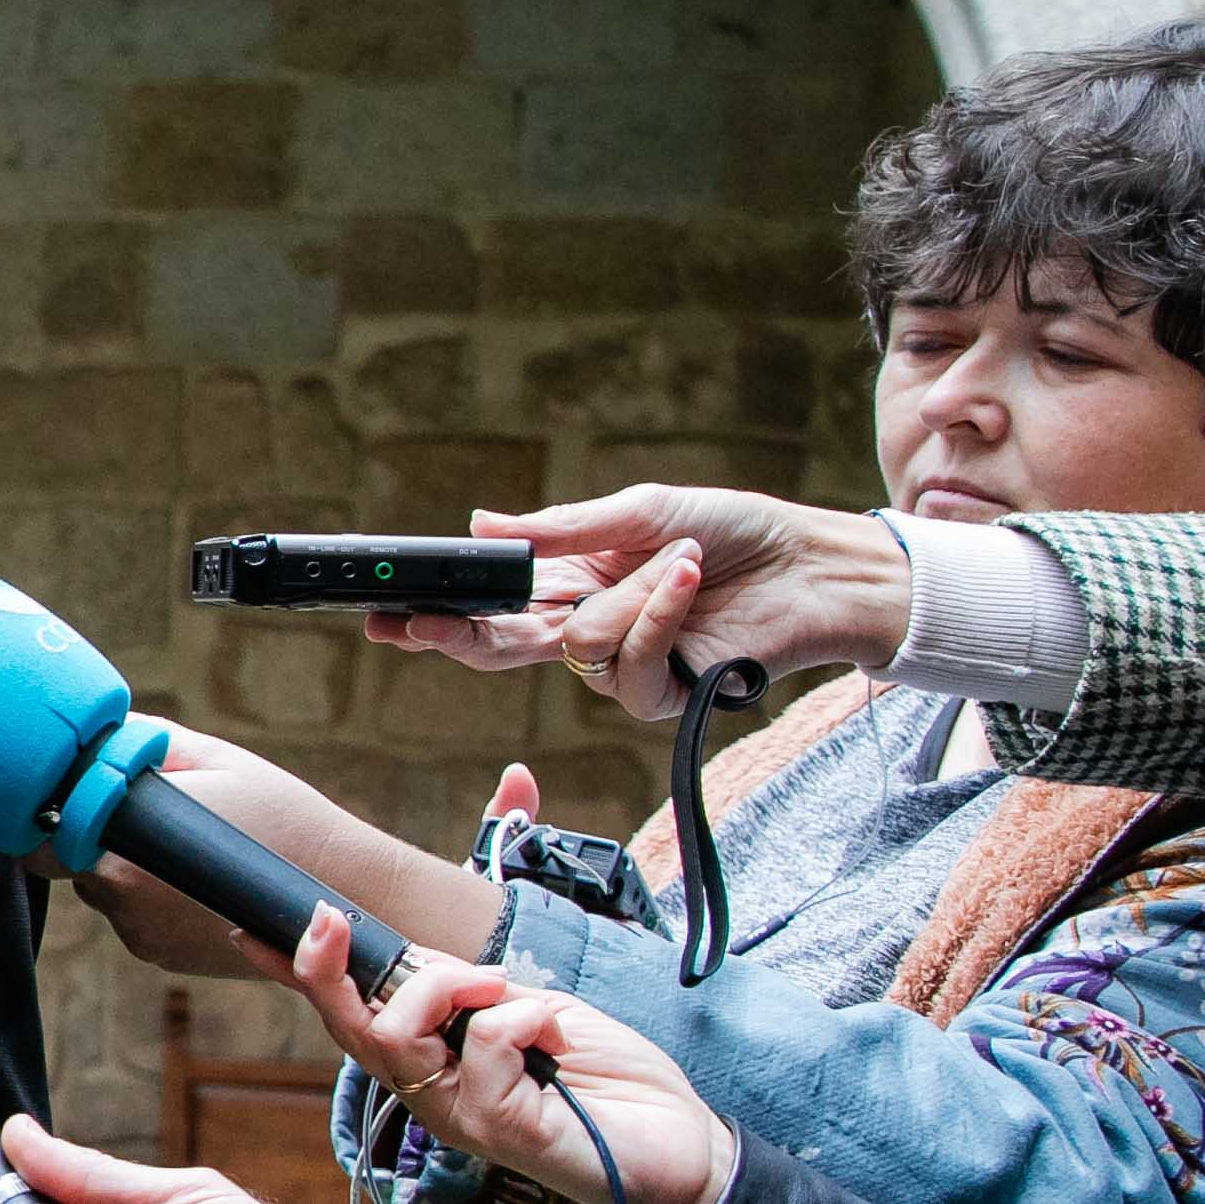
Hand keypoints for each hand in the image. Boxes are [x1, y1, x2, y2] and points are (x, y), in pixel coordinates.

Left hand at [65, 723, 504, 969]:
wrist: (339, 893)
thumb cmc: (280, 816)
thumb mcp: (214, 759)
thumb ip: (144, 743)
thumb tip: (95, 733)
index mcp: (127, 844)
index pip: (40, 839)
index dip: (44, 816)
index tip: (66, 795)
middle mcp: (123, 898)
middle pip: (71, 861)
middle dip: (95, 834)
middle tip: (146, 814)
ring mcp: (140, 935)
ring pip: (104, 890)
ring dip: (125, 867)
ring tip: (183, 848)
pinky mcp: (160, 957)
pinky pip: (133, 918)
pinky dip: (150, 899)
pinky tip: (196, 882)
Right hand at [285, 908, 735, 1203]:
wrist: (681, 1146)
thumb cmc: (608, 1079)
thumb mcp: (527, 1006)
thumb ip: (471, 988)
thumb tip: (422, 960)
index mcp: (433, 1057)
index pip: (349, 1010)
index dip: (296, 972)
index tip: (245, 929)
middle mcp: (431, 1090)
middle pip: (348, 1026)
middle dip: (325, 966)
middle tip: (329, 917)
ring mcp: (459, 1115)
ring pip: (396, 1036)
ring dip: (444, 987)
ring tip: (497, 984)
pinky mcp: (498, 1131)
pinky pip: (482, 1048)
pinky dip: (522, 1018)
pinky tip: (554, 1033)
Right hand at [365, 486, 907, 718]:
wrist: (814, 566)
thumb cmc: (736, 530)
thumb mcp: (638, 511)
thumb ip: (558, 530)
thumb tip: (480, 523)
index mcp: (574, 586)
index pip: (491, 608)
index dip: (441, 612)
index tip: (389, 611)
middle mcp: (588, 630)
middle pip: (498, 648)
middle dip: (452, 635)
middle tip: (410, 624)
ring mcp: (624, 665)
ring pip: (577, 647)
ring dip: (630, 596)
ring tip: (683, 560)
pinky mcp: (663, 692)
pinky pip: (630, 665)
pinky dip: (660, 617)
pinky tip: (689, 583)